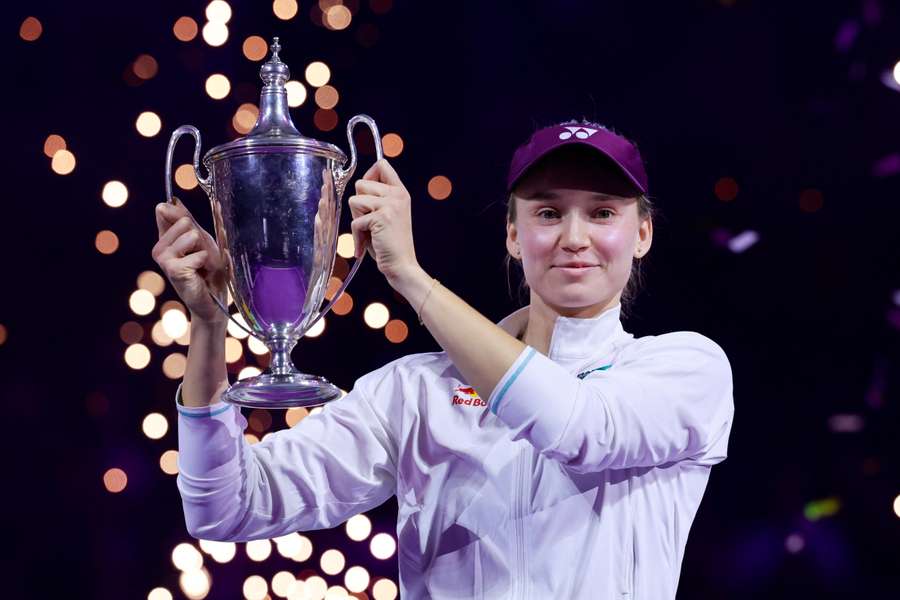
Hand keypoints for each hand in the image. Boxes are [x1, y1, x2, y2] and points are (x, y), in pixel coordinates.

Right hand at [151, 197, 227, 323]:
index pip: (166, 210)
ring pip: (191, 235)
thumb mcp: (203, 242)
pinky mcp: (172, 269)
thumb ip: (189, 222)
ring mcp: (163, 258)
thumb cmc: (210, 272)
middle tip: (204, 256)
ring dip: (206, 251)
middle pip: (185, 221)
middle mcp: (160, 246)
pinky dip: (207, 263)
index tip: (194, 230)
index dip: (182, 213)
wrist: (213, 302)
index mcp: (166, 238)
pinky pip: (198, 254)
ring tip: (204, 265)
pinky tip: (201, 274)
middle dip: (202, 237)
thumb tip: (174, 200)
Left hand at [349, 159, 419, 285]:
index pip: (382, 165)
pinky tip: (366, 244)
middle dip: (358, 204)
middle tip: (369, 222)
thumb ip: (378, 197)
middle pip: (361, 184)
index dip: (368, 175)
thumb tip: (360, 183)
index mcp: (400, 192)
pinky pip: (355, 221)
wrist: (402, 265)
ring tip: (369, 232)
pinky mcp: (382, 217)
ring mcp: (391, 204)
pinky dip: (357, 236)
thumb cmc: (390, 243)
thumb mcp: (387, 214)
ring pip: (355, 200)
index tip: (367, 193)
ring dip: (357, 219)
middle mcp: (397, 194)